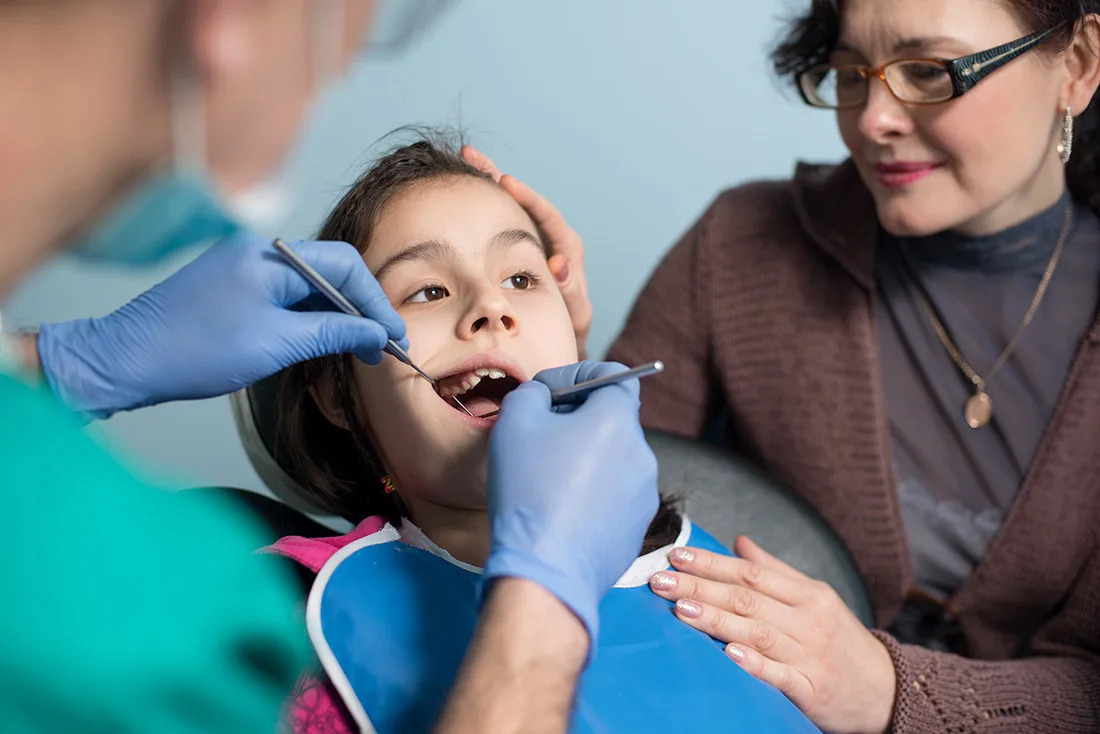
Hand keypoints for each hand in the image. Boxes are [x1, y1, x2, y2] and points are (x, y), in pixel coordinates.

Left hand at [38, 234, 405, 418]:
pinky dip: (308, 317)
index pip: (345, 265)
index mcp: (269, 256)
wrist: (123, 361)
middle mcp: (257, 253)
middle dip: (360, 309)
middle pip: (329, 272)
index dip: (375, 302)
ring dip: (336, 315)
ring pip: (308, 286)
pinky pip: (284, 296)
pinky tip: (320, 342)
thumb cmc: (193, 351)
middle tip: (382, 347)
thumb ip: (333, 332)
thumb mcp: (275, 344)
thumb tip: (378, 334)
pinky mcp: (230, 289)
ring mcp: (241, 269)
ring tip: (357, 351)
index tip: (393, 336)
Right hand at [461, 146, 591, 357]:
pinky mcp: (511, 250)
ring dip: (484, 184)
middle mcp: (547, 240)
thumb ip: (572, 293)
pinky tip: (455, 195)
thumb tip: (560, 265)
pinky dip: (479, 207)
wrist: (554, 341)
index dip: (528, 198)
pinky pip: (496, 223)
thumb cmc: (567, 331)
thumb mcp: (574, 315)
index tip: (506, 181)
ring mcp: (528, 243)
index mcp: (565, 252)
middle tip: (470, 155)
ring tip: (459, 162)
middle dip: (496, 177)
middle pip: (524, 201)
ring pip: (506, 208)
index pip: (548, 217)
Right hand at [484, 361, 659, 650]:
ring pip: (615, 458)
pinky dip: (593, 492)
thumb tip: (545, 395)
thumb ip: (532, 392)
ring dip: (587, 457)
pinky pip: (616, 495)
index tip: (552, 392)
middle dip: (579, 418)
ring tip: (548, 478)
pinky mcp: (638, 526)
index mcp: (617, 420)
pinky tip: (562, 509)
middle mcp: (642, 452)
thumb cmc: (529, 493)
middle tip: (541, 434)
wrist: (546, 571)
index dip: (579, 375)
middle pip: (613, 418)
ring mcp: (644, 493)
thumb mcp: (514, 423)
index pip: (614, 375)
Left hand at [649, 536, 896, 733]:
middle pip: (747, 599)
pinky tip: (728, 654)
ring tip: (681, 609)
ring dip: (716, 620)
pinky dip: (754, 663)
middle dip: (700, 587)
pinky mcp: (812, 689)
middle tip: (661, 580)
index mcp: (808, 594)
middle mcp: (808, 619)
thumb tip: (739, 542)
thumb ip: (775, 571)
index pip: (751, 573)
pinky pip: (779, 674)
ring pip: (756, 631)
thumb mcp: (816, 598)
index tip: (677, 555)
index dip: (712, 563)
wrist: (888, 690)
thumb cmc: (841, 641)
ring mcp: (810, 654)